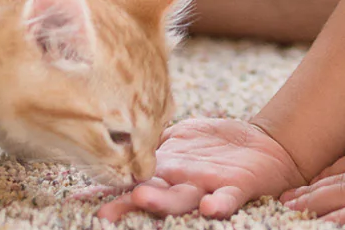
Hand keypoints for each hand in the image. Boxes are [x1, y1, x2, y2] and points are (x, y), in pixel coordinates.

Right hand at [96, 118, 305, 220]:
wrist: (265, 144)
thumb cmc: (216, 145)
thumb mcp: (179, 139)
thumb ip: (152, 140)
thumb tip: (119, 133)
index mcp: (166, 173)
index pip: (132, 183)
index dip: (108, 192)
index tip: (79, 200)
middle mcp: (182, 185)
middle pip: (152, 197)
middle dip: (129, 204)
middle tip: (105, 212)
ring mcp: (208, 187)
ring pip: (182, 199)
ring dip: (164, 202)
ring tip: (144, 199)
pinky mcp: (237, 187)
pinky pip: (228, 199)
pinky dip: (220, 204)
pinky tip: (210, 206)